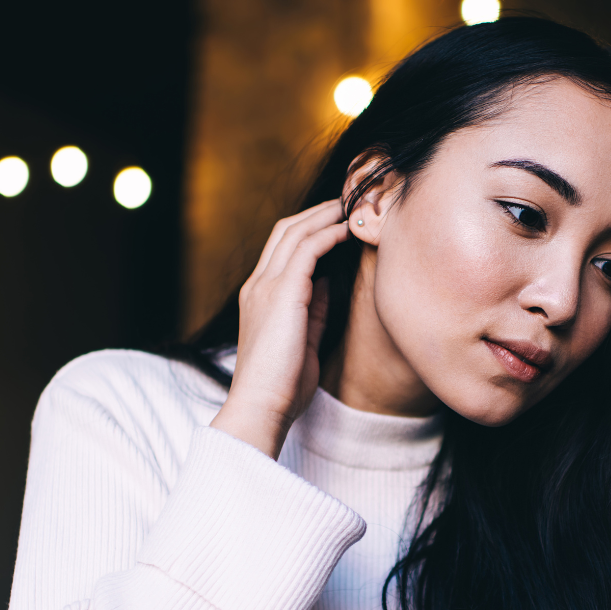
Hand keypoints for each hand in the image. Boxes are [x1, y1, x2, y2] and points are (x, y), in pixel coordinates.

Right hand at [210, 199, 350, 457]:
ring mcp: (266, 287)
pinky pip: (307, 250)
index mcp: (259, 297)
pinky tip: (348, 230)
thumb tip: (329, 282)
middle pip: (286, 230)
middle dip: (317, 213)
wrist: (261, 406)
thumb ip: (314, 309)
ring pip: (295, 232)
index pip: (281, 248)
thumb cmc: (283, 386)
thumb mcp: (303, 340)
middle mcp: (258, 285)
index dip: (309, 229)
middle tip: (348, 203)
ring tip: (352, 206)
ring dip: (325, 216)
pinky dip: (328, 234)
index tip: (337, 221)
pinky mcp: (282, 294)